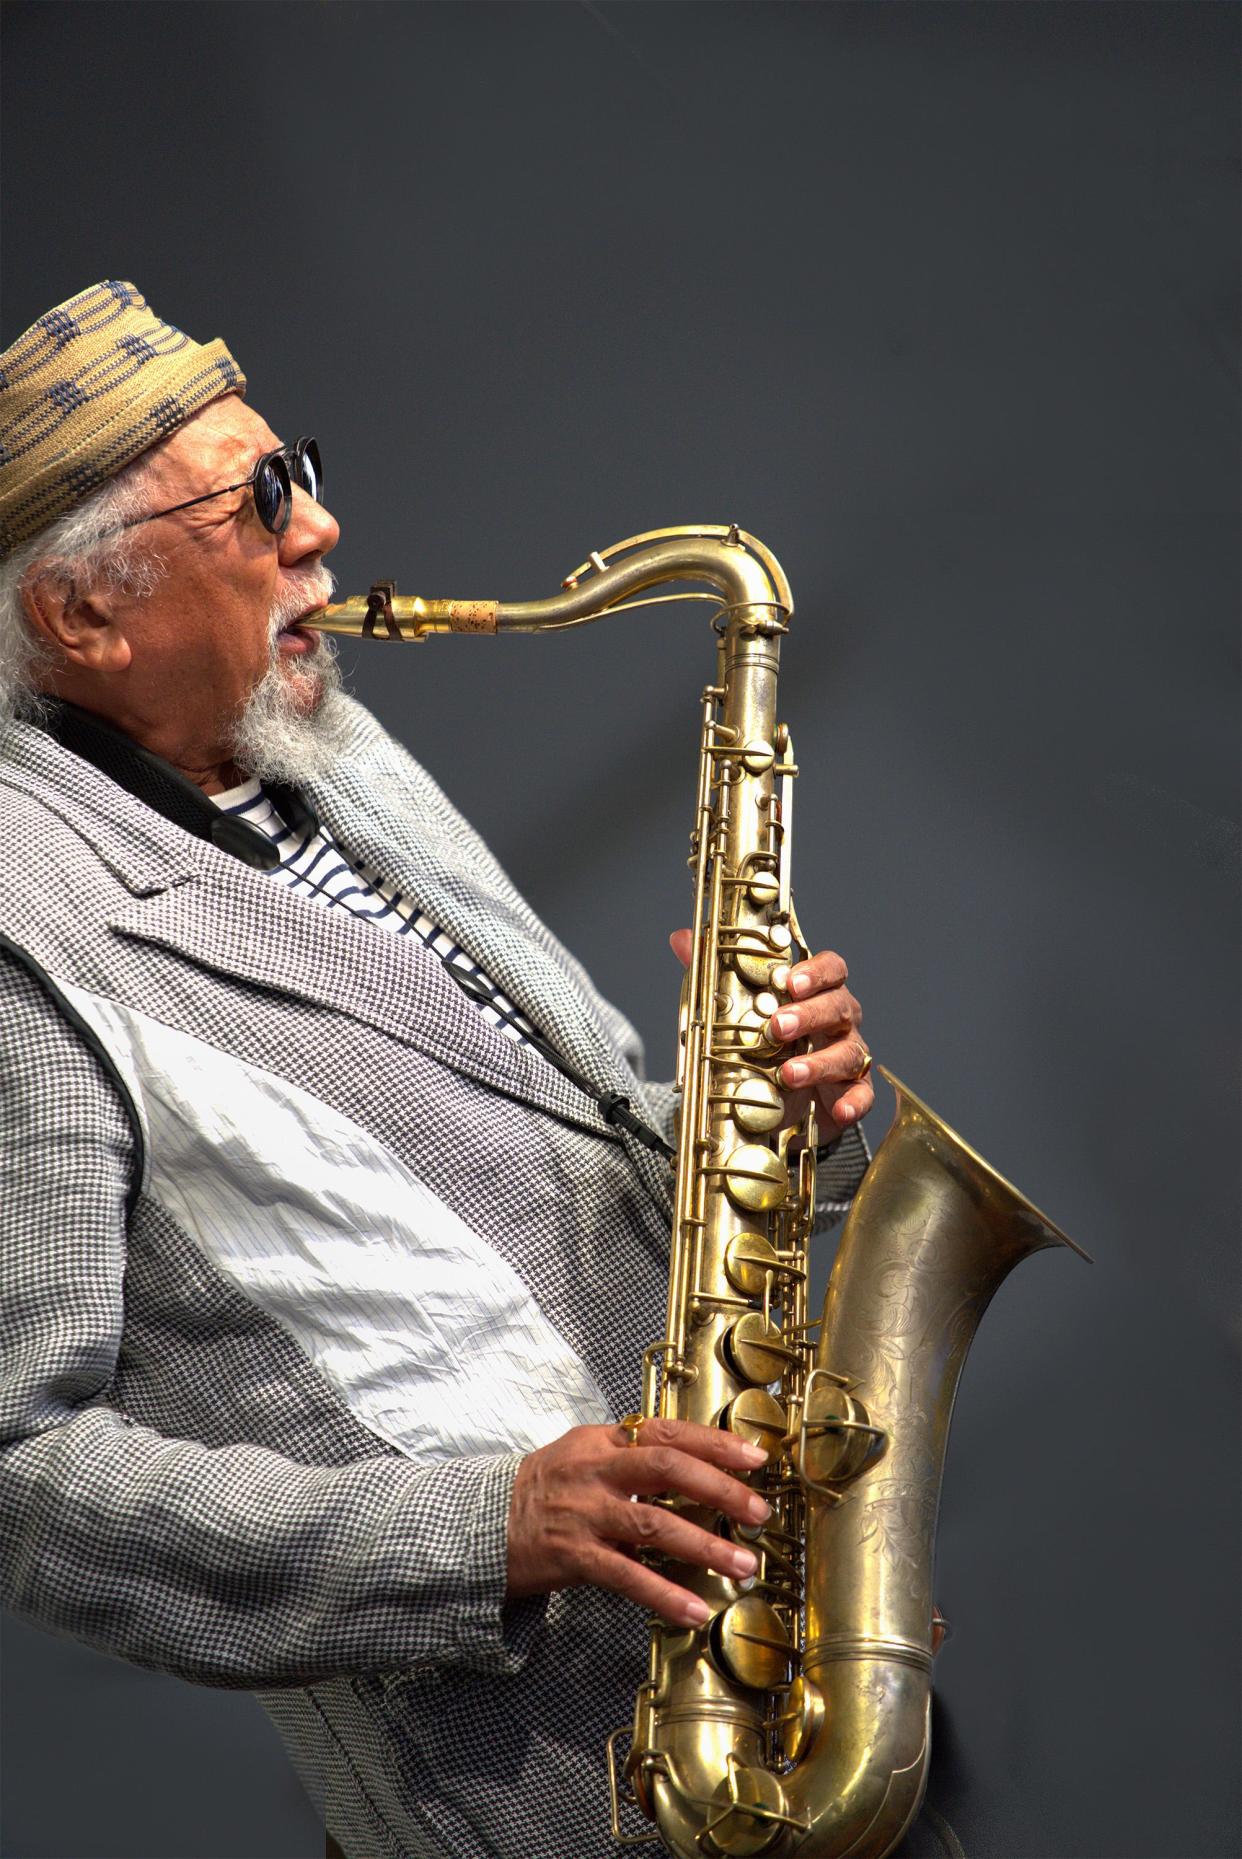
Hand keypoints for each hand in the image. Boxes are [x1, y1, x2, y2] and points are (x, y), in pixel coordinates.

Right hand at [506, 1416, 770, 1625]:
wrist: (484, 1525)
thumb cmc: (545, 1490)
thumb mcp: (584, 1454)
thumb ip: (632, 1454)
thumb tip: (696, 1464)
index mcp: (603, 1440)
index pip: (667, 1433)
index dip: (715, 1443)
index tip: (755, 1458)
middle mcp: (595, 1471)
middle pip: (667, 1469)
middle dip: (720, 1489)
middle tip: (758, 1511)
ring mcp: (584, 1514)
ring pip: (654, 1524)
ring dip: (705, 1546)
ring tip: (743, 1565)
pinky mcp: (574, 1556)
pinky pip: (627, 1576)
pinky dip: (664, 1594)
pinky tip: (694, 1609)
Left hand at [668, 931, 873, 1137]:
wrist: (776, 1102)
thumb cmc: (766, 1045)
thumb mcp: (738, 1012)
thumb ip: (715, 976)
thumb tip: (681, 939)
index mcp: (816, 993)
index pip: (831, 969)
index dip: (815, 972)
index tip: (790, 981)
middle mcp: (838, 1020)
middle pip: (839, 1006)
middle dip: (809, 1015)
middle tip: (777, 1027)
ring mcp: (848, 1055)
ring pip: (848, 1052)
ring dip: (819, 1063)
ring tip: (788, 1074)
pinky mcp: (853, 1092)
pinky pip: (863, 1095)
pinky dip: (854, 1103)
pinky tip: (841, 1112)